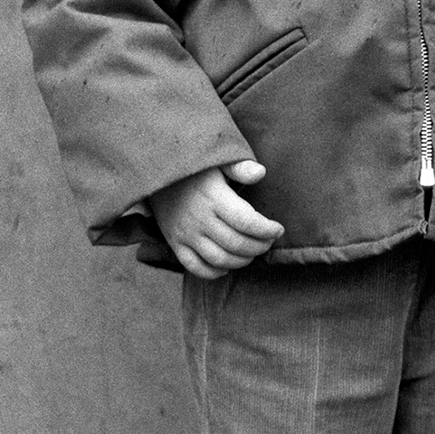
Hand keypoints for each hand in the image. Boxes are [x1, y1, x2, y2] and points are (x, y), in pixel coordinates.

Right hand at [144, 160, 282, 278]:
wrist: (156, 175)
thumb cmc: (196, 169)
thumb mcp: (218, 161)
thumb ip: (239, 167)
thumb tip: (260, 172)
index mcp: (213, 198)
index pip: (246, 222)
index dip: (267, 230)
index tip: (278, 229)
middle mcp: (199, 219)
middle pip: (236, 244)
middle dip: (260, 246)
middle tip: (268, 242)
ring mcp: (185, 233)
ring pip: (219, 259)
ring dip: (242, 261)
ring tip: (252, 253)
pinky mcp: (174, 243)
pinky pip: (194, 266)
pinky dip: (213, 272)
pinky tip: (227, 267)